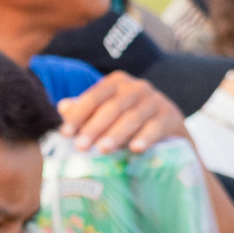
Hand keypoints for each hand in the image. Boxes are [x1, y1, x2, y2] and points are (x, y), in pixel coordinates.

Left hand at [56, 71, 188, 153]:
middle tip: (80, 147)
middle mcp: (137, 87)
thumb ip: (83, 112)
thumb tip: (62, 106)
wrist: (166, 130)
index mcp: (116, 83)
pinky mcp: (171, 116)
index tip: (65, 134)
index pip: (93, 97)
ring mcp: (156, 100)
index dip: (78, 115)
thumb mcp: (104, 116)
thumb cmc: (125, 122)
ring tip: (103, 149)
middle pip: (112, 107)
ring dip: (116, 134)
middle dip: (94, 127)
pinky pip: (156, 126)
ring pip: (133, 117)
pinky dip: (146, 137)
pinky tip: (136, 148)